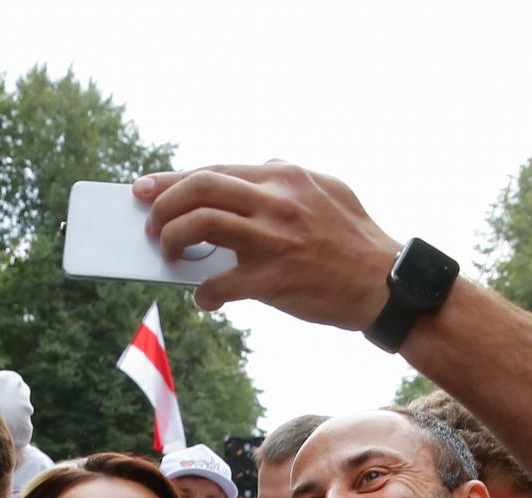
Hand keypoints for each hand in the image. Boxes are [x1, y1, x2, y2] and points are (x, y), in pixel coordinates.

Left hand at [134, 164, 399, 326]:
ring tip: (169, 255)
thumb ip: (292, 176)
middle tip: (149, 225)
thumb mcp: (330, 189)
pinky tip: (205, 299)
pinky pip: (220, 283)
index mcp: (285, 177)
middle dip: (162, 205)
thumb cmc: (357, 240)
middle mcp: (276, 201)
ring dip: (172, 240)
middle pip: (199, 188)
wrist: (387, 285)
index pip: (214, 170)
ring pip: (200, 225)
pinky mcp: (274, 279)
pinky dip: (204, 294)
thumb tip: (263, 165)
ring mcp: (273, 239)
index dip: (171, 179)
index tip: (144, 188)